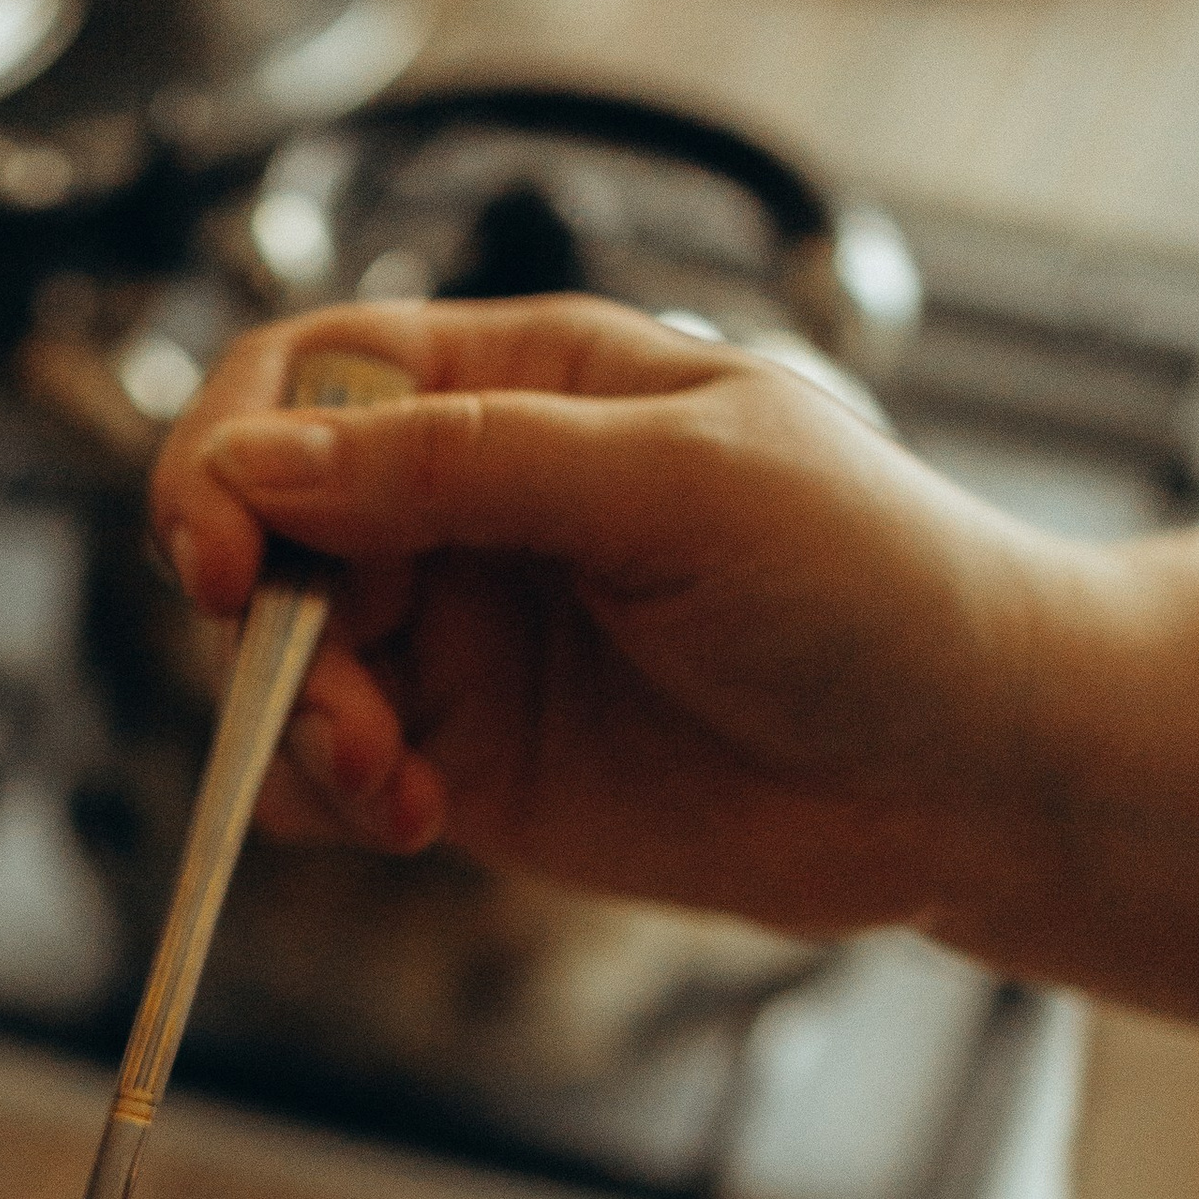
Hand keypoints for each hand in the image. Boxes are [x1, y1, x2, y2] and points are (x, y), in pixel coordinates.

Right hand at [151, 298, 1198, 1044]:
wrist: (977, 773)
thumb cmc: (880, 585)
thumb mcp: (681, 484)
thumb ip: (467, 466)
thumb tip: (261, 461)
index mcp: (522, 381)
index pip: (304, 379)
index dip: (232, 452)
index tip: (220, 550)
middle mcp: (470, 503)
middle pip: (263, 526)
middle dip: (261, 617)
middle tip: (332, 706)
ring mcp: (462, 636)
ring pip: (277, 661)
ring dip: (296, 726)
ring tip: (397, 785)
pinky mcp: (467, 761)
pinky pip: (325, 774)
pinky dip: (324, 799)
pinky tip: (413, 818)